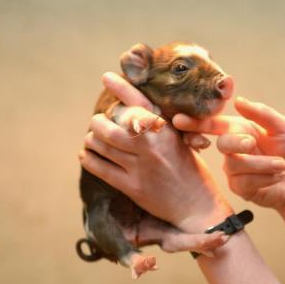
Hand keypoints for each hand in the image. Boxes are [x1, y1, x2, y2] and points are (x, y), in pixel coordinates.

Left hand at [79, 72, 231, 232]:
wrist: (198, 206)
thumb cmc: (192, 172)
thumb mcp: (181, 142)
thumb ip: (160, 128)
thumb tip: (134, 111)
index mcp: (166, 131)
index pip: (140, 103)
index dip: (121, 88)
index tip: (107, 77)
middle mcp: (152, 146)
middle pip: (111, 126)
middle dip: (98, 122)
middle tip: (97, 121)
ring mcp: (140, 167)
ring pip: (102, 145)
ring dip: (92, 139)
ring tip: (92, 139)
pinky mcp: (132, 187)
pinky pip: (101, 169)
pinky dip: (89, 159)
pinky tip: (86, 155)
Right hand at [173, 97, 284, 218]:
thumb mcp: (283, 127)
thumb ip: (261, 113)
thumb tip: (238, 100)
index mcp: (241, 130)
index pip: (214, 125)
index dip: (195, 123)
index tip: (178, 119)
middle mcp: (234, 149)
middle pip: (223, 143)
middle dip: (238, 142)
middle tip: (253, 143)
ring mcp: (235, 170)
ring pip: (234, 164)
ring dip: (262, 164)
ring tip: (281, 166)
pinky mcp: (240, 188)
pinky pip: (242, 182)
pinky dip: (264, 178)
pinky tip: (276, 178)